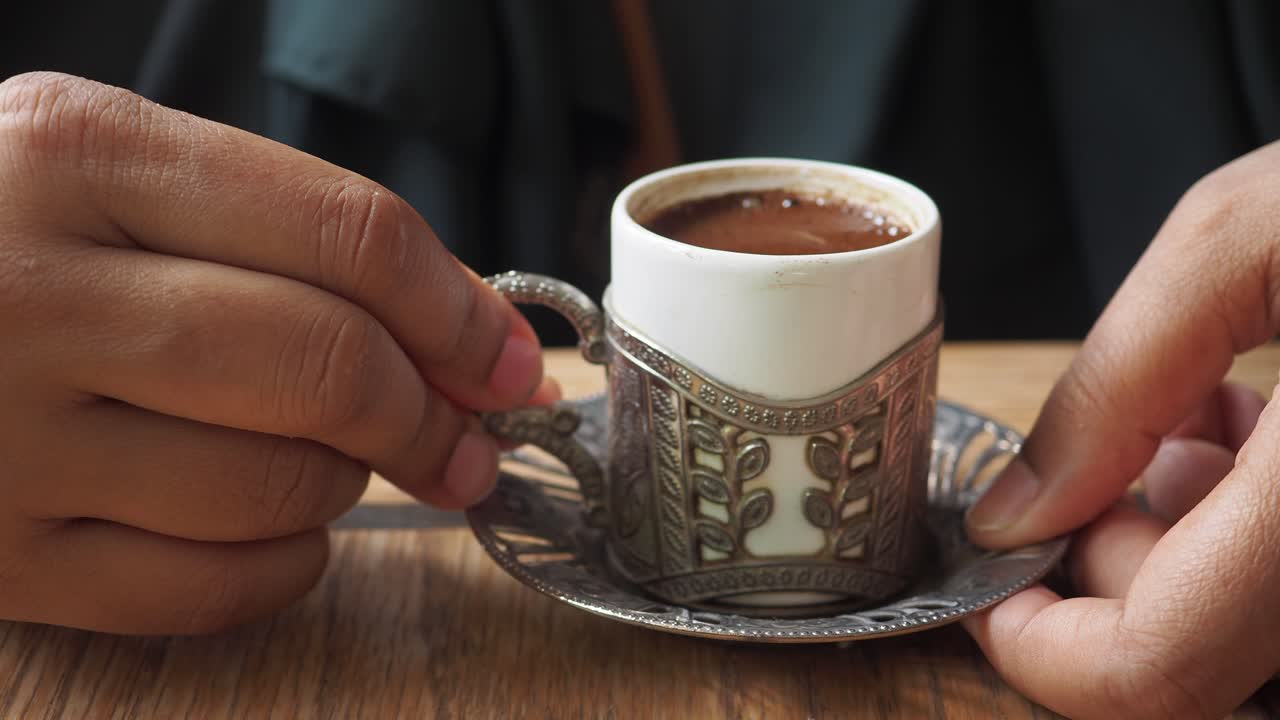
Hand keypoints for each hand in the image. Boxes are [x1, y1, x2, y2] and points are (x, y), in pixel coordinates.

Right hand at [0, 73, 545, 633]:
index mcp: (76, 153)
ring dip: (345, 481)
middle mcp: (27, 289)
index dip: (461, 309)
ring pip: (280, 484)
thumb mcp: (103, 169)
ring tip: (321, 455)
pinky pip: (209, 588)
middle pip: (327, 365)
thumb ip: (276, 228)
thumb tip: (466, 333)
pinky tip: (271, 524)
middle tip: (465, 439)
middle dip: (431, 415)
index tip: (511, 360)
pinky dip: (283, 563)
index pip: (346, 234)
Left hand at [962, 140, 1279, 717]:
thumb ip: (1117, 388)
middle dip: (1116, 563)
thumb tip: (1017, 513)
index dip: (1042, 650)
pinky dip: (1249, 530)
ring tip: (1206, 411)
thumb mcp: (1249, 238)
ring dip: (1187, 542)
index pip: (1158, 673)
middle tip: (1113, 447)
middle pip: (1201, 656)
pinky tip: (1262, 427)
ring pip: (1254, 627)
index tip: (989, 585)